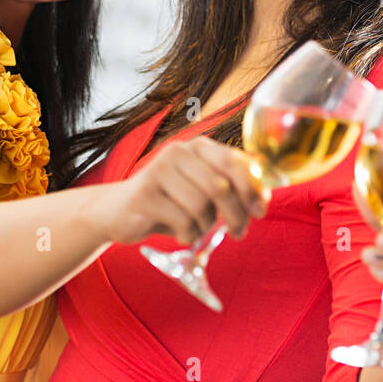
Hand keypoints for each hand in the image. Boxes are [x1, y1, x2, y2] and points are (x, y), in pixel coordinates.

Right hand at [99, 137, 267, 245]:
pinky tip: (183, 234)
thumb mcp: (202, 189)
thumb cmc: (171, 201)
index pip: (234, 161)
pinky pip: (183, 222)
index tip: (261, 210)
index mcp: (197, 146)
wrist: (119, 211)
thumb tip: (263, 199)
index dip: (252, 188)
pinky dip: (190, 235)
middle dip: (236, 215)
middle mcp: (178, 152)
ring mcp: (158, 171)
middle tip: (239, 232)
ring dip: (206, 226)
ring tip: (199, 229)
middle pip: (221, 187)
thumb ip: (231, 188)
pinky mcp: (144, 195)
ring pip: (201, 207)